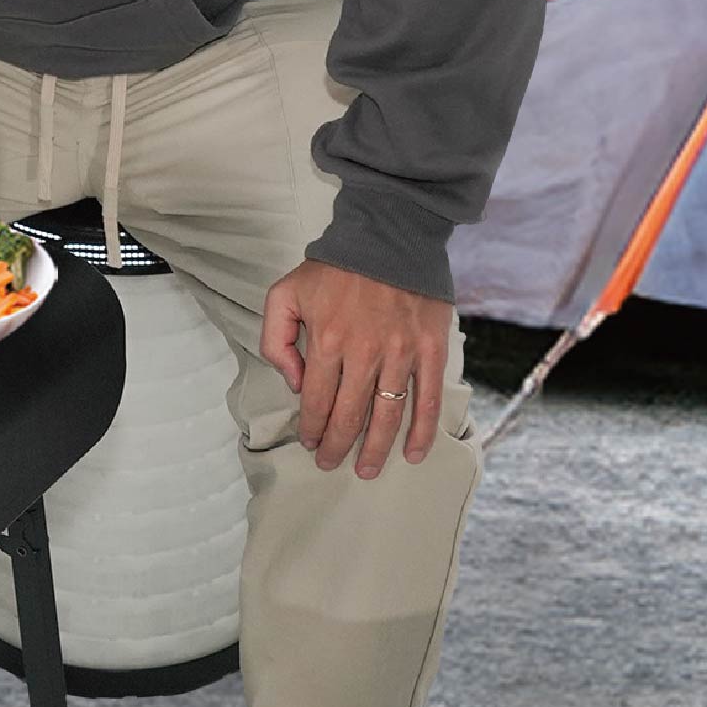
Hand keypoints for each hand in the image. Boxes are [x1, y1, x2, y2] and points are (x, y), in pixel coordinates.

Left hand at [263, 260, 455, 476]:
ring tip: (368, 470)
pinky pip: (427, 398)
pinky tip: (414, 452)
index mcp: (328, 342)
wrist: (388, 236)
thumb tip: (296, 383)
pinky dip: (422, 430)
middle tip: (332, 464)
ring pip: (388, 414)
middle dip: (338, 446)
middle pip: (350, 416)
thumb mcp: (284, 294)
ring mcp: (401, 353)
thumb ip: (276, 340)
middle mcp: (364, 353)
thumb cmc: (333, 268)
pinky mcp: (431, 349)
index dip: (313, 429)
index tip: (311, 443)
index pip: (317, 401)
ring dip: (377, 448)